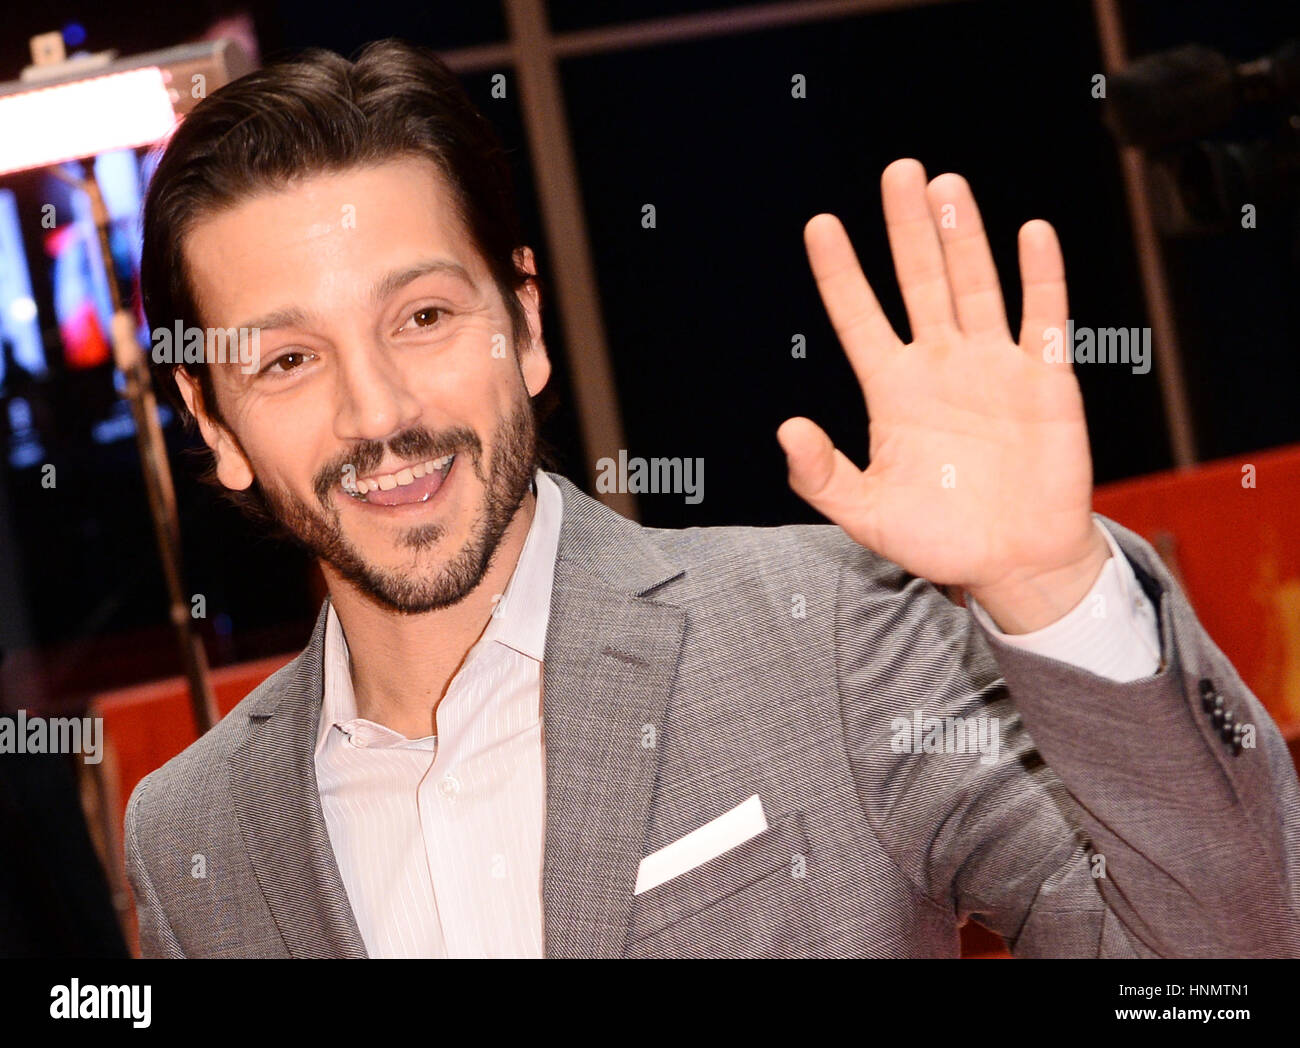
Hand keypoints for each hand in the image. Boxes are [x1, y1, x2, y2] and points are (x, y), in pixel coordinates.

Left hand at [778, 158, 1108, 632]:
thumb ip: (821, 477)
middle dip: (907, 228)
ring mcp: (993, 367)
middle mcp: (939, 366)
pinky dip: (1040, 277)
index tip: (819, 225)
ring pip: (976, 286)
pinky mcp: (1045, 380)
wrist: (1017, 564)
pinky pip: (1043, 318)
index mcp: (892, 391)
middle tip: (898, 172)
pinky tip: (1030, 233)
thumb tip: (786, 429)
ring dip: (964, 236)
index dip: (840, 272)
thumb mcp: (866, 515)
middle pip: (919, 281)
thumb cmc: (939, 540)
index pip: (859, 318)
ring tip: (948, 186)